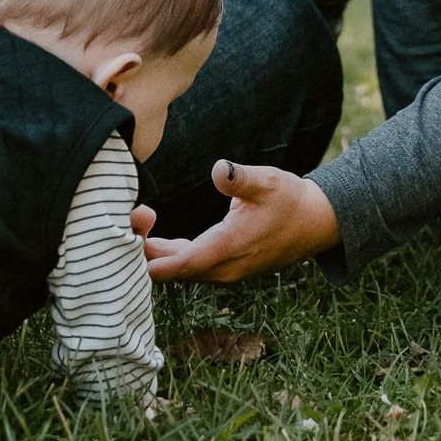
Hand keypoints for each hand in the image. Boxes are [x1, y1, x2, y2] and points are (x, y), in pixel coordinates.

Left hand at [142, 162, 340, 283]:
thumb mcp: (268, 180)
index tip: (125, 241)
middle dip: (145, 253)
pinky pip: (188, 268)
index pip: (181, 265)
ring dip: (155, 256)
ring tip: (136, 224)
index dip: (151, 258)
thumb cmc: (290, 199)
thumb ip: (240, 178)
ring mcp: (224, 271)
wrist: (315, 223)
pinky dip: (169, 257)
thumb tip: (218, 169)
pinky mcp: (224, 268)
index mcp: (230, 247)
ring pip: (179, 272)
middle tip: (127, 219)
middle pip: (173, 272)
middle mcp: (224, 268)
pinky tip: (153, 238)